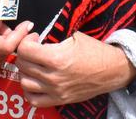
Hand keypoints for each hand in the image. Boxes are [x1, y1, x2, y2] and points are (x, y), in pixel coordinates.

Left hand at [15, 31, 135, 106]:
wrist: (113, 70)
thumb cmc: (95, 51)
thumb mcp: (74, 37)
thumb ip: (54, 38)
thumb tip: (38, 39)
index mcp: (57, 58)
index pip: (25, 50)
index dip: (26, 40)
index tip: (34, 38)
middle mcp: (54, 76)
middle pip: (22, 64)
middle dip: (24, 53)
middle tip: (33, 49)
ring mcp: (56, 90)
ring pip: (24, 82)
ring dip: (25, 71)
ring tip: (33, 65)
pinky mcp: (60, 100)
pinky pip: (34, 100)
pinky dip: (29, 91)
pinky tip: (34, 81)